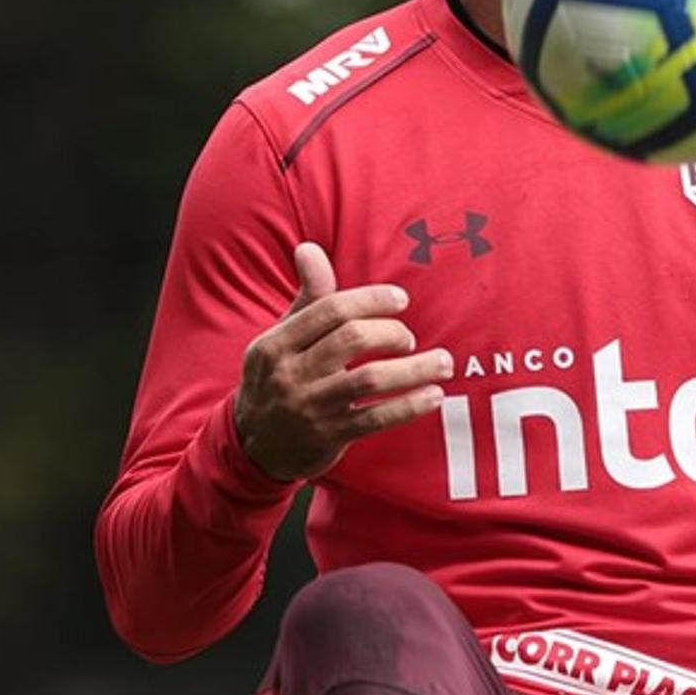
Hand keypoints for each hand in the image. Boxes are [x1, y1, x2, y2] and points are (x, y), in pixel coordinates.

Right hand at [234, 242, 453, 481]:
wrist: (253, 445)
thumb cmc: (278, 378)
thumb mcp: (281, 338)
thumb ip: (307, 297)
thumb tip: (309, 248)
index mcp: (275, 344)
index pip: (330, 310)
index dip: (372, 300)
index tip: (401, 300)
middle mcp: (289, 375)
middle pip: (352, 339)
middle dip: (392, 333)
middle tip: (410, 338)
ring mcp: (309, 408)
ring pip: (369, 379)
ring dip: (413, 369)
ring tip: (442, 363)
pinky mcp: (329, 437)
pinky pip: (376, 419)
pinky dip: (408, 406)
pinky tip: (433, 395)